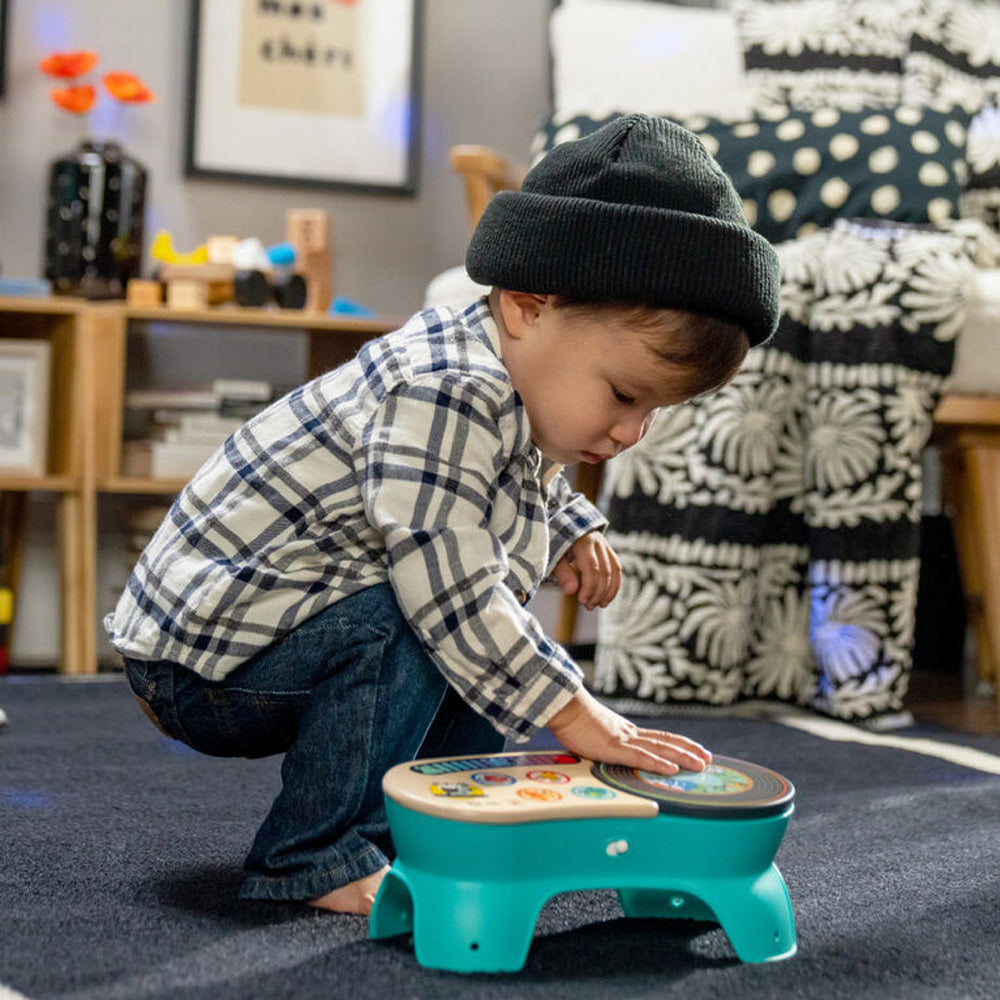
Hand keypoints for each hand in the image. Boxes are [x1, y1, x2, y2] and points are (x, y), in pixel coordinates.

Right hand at [547, 688, 711, 775]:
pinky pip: (640, 758)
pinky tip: (672, 768)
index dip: (680, 743)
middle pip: (666, 742)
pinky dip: (658, 763)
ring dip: (682, 756)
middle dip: (689, 751)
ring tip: (700, 764)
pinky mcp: (614, 748)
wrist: (565, 708)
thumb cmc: (574, 720)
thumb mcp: (595, 732)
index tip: (697, 749)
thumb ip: (605, 740)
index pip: (660, 737)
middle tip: (709, 759)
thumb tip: (605, 745)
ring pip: (660, 748)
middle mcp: (630, 734)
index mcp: (627, 732)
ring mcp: (624, 740)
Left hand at [553, 532, 621, 611]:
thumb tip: (572, 591)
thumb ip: (563, 573)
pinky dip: (614, 585)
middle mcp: (598, 542)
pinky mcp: (610, 551)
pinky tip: (607, 597)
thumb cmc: (559, 545)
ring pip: (615, 571)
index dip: (589, 587)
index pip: (592, 568)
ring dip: (608, 591)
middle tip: (589, 606)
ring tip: (599, 604)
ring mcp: (606, 546)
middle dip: (598, 592)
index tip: (582, 600)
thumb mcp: (556, 557)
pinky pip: (617, 569)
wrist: (566, 527)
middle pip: (605, 572)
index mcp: (583, 542)